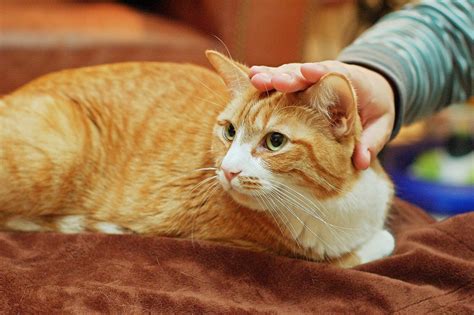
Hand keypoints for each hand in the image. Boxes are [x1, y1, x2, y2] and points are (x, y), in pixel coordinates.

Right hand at [249, 61, 394, 169]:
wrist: (369, 93)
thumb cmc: (375, 109)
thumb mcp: (380, 125)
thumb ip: (370, 141)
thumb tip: (361, 162)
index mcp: (350, 82)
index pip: (333, 74)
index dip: (320, 73)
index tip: (309, 73)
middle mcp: (325, 76)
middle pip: (305, 73)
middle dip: (290, 77)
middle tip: (276, 82)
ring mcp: (308, 79)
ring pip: (288, 74)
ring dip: (272, 77)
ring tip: (256, 80)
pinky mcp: (296, 86)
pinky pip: (280, 82)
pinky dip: (266, 79)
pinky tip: (251, 78)